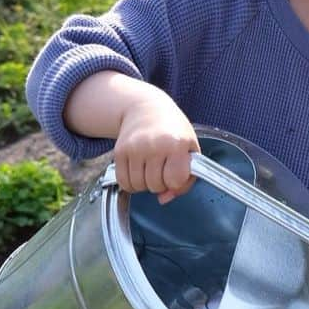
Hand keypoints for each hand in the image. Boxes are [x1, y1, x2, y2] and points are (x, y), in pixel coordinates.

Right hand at [114, 89, 198, 203]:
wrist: (146, 108)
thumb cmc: (173, 131)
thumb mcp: (189, 150)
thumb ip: (185, 180)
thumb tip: (163, 199)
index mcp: (177, 144)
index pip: (175, 180)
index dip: (177, 181)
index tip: (176, 171)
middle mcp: (154, 145)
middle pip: (155, 186)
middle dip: (161, 183)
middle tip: (163, 168)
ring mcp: (134, 148)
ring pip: (138, 186)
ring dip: (145, 184)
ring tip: (150, 168)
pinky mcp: (119, 151)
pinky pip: (123, 182)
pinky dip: (131, 183)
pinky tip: (138, 171)